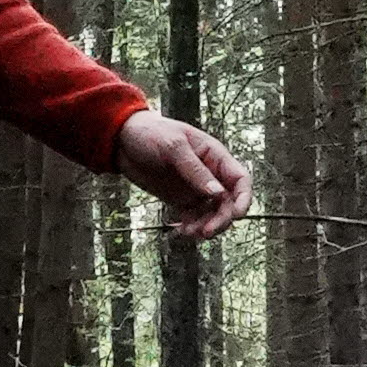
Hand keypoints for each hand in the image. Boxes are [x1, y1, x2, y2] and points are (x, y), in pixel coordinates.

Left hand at [114, 111, 250, 239]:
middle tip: (206, 231)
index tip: (237, 215)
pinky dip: (192, 227)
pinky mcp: (181, 200)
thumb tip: (218, 194)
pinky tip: (181, 232)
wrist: (122, 140)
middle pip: (229, 203)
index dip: (244, 199)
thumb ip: (195, 170)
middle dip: (222, 219)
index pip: (240, 180)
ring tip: (189, 233)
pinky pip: (194, 218)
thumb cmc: (150, 133)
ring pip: (213, 214)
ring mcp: (196, 188)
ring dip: (206, 226)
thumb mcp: (173, 147)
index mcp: (214, 156)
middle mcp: (210, 174)